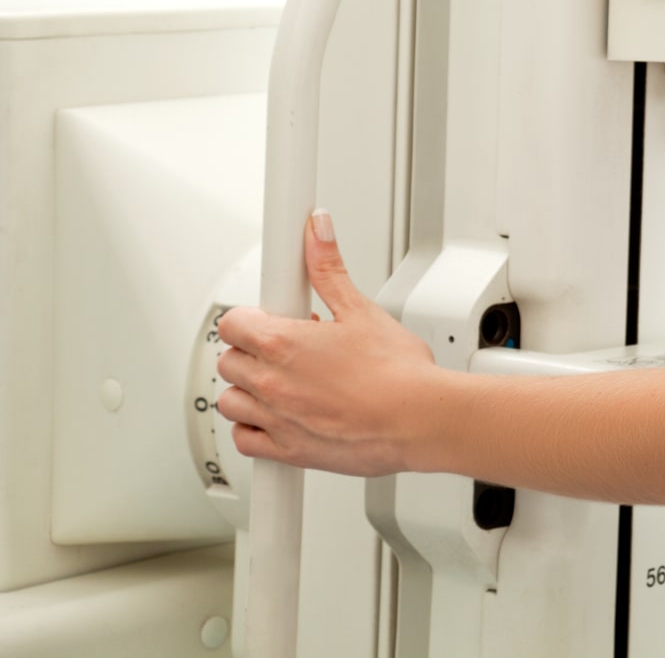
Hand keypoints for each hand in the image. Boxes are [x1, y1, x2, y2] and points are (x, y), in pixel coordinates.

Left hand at [215, 210, 444, 476]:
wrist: (418, 419)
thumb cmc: (397, 373)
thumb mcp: (362, 309)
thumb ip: (329, 269)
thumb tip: (317, 231)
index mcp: (284, 344)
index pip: (231, 323)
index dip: (249, 317)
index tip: (268, 318)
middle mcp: (271, 382)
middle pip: (228, 361)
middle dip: (251, 352)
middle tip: (284, 349)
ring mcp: (276, 418)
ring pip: (231, 401)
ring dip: (249, 390)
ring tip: (282, 382)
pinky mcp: (287, 450)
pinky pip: (244, 440)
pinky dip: (254, 429)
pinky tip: (280, 415)